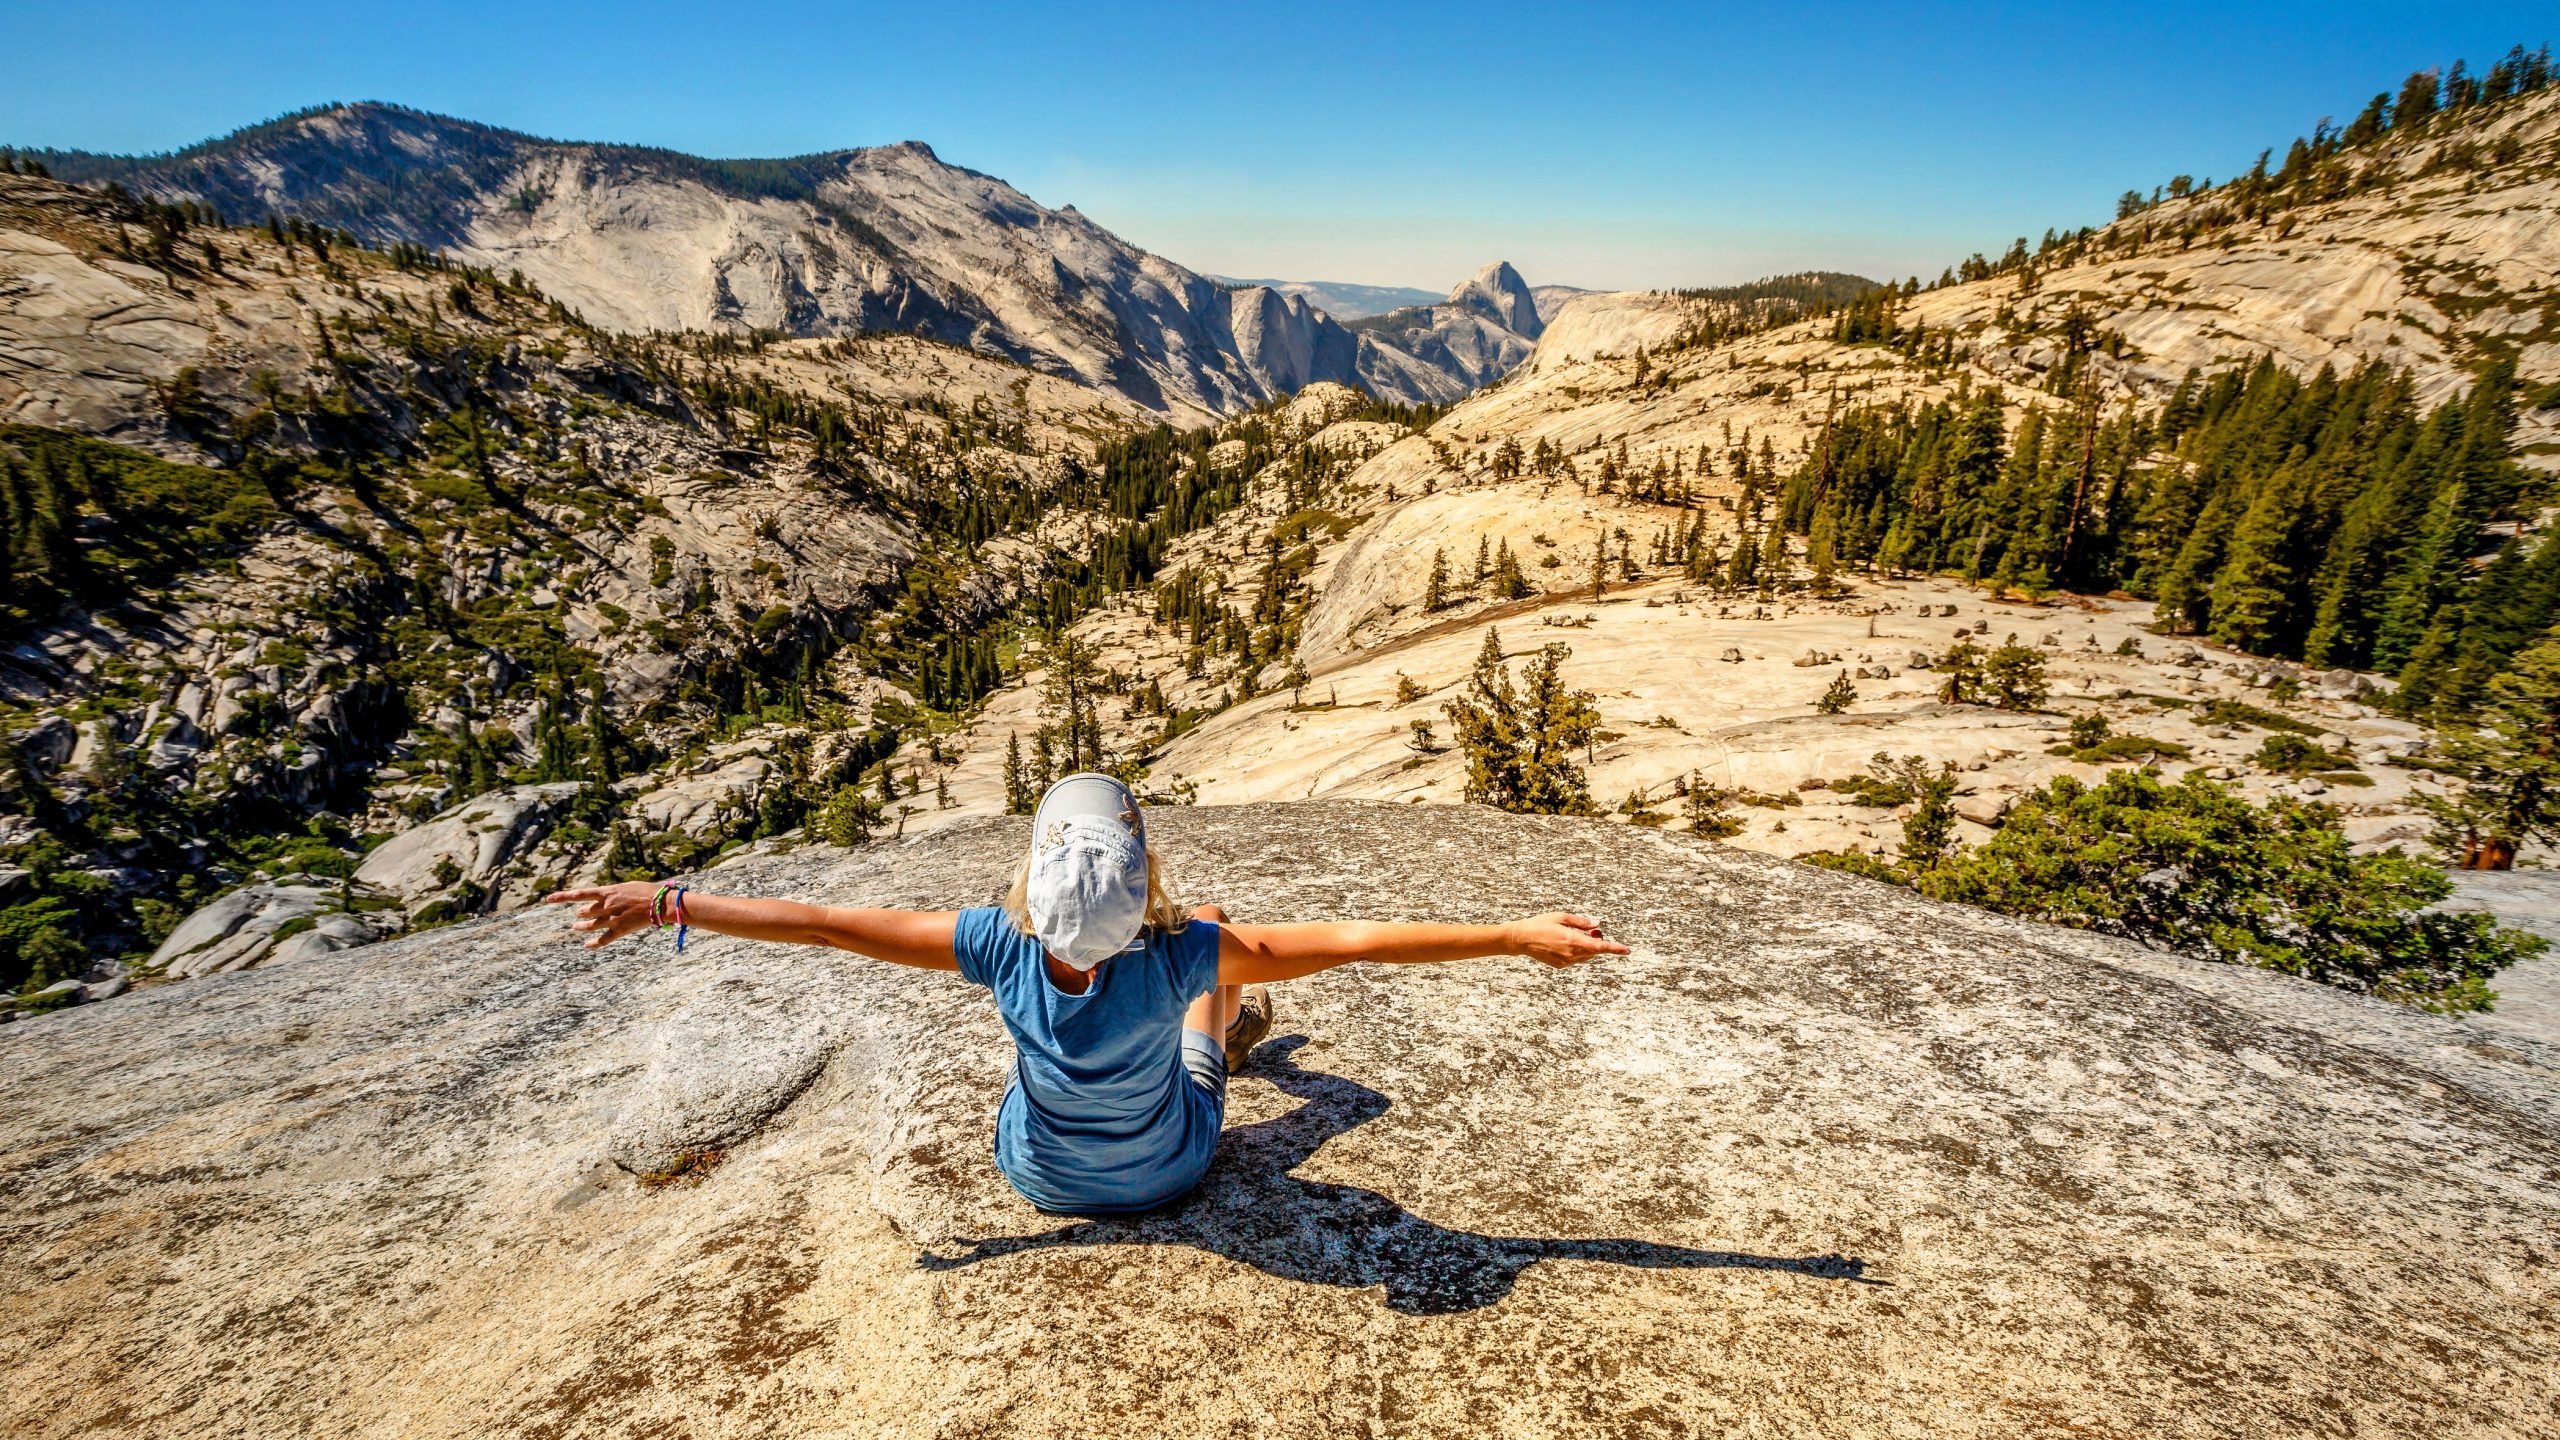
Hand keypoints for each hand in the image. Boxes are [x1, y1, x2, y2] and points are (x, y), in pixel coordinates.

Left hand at [542, 881, 665, 948]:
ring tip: (576, 927)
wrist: (661, 904)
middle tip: (579, 916)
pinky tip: (587, 945)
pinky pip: (602, 940)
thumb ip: (611, 893)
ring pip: (590, 926)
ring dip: (582, 927)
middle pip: (585, 912)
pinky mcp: (620, 931)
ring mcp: (612, 919)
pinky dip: (593, 944)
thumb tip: (601, 898)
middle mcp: (606, 906)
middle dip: (581, 914)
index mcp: (608, 892)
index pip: (579, 894)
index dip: (562, 897)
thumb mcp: (626, 887)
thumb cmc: (647, 892)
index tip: (548, 899)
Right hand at [1506, 913, 1628, 967]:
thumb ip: (1581, 922)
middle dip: (1598, 942)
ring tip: (1578, 935)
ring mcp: (1566, 962)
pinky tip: (1567, 942)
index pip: (1600, 947)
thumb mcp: (1561, 917)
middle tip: (1593, 930)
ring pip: (1586, 956)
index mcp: (1573, 941)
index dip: (1615, 949)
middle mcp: (1571, 954)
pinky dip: (1578, 951)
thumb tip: (1597, 924)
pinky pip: (1576, 960)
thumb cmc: (1540, 924)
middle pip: (1594, 952)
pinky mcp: (1560, 965)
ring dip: (1588, 947)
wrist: (1521, 939)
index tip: (1626, 950)